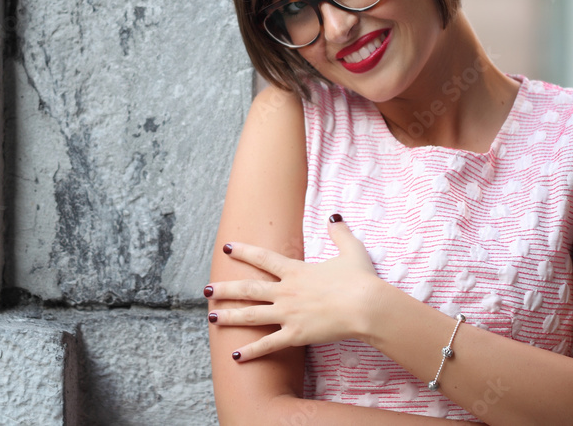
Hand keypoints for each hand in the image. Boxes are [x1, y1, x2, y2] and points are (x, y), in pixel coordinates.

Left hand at [206, 215, 381, 360]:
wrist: (366, 306)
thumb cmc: (360, 279)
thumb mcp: (351, 250)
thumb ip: (340, 233)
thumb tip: (335, 217)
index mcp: (296, 271)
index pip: (263, 258)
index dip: (244, 251)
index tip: (227, 247)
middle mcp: (286, 291)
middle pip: (248, 288)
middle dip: (225, 289)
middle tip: (205, 290)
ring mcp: (288, 314)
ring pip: (251, 315)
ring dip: (229, 317)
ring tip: (210, 318)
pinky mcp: (295, 335)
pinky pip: (268, 344)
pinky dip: (251, 351)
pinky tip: (236, 356)